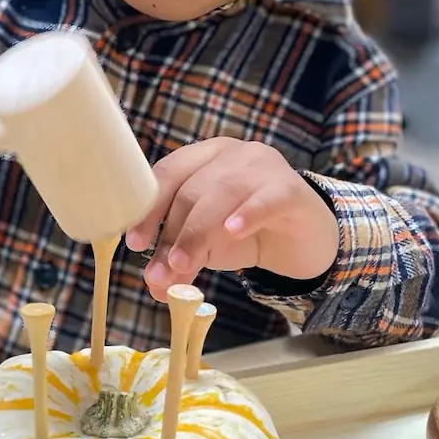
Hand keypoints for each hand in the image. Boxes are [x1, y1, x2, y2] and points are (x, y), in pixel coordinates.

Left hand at [124, 138, 339, 300]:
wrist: (302, 241)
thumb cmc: (249, 234)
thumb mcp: (208, 249)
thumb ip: (182, 261)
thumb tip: (155, 285)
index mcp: (204, 157)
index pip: (168, 174)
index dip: (149, 209)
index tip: (135, 243)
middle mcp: (232, 154)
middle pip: (192, 190)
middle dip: (172, 234)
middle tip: (161, 272)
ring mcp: (264, 166)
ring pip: (222, 193)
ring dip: (197, 232)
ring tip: (183, 264)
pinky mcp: (292, 189)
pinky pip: (267, 198)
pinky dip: (247, 213)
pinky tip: (232, 231)